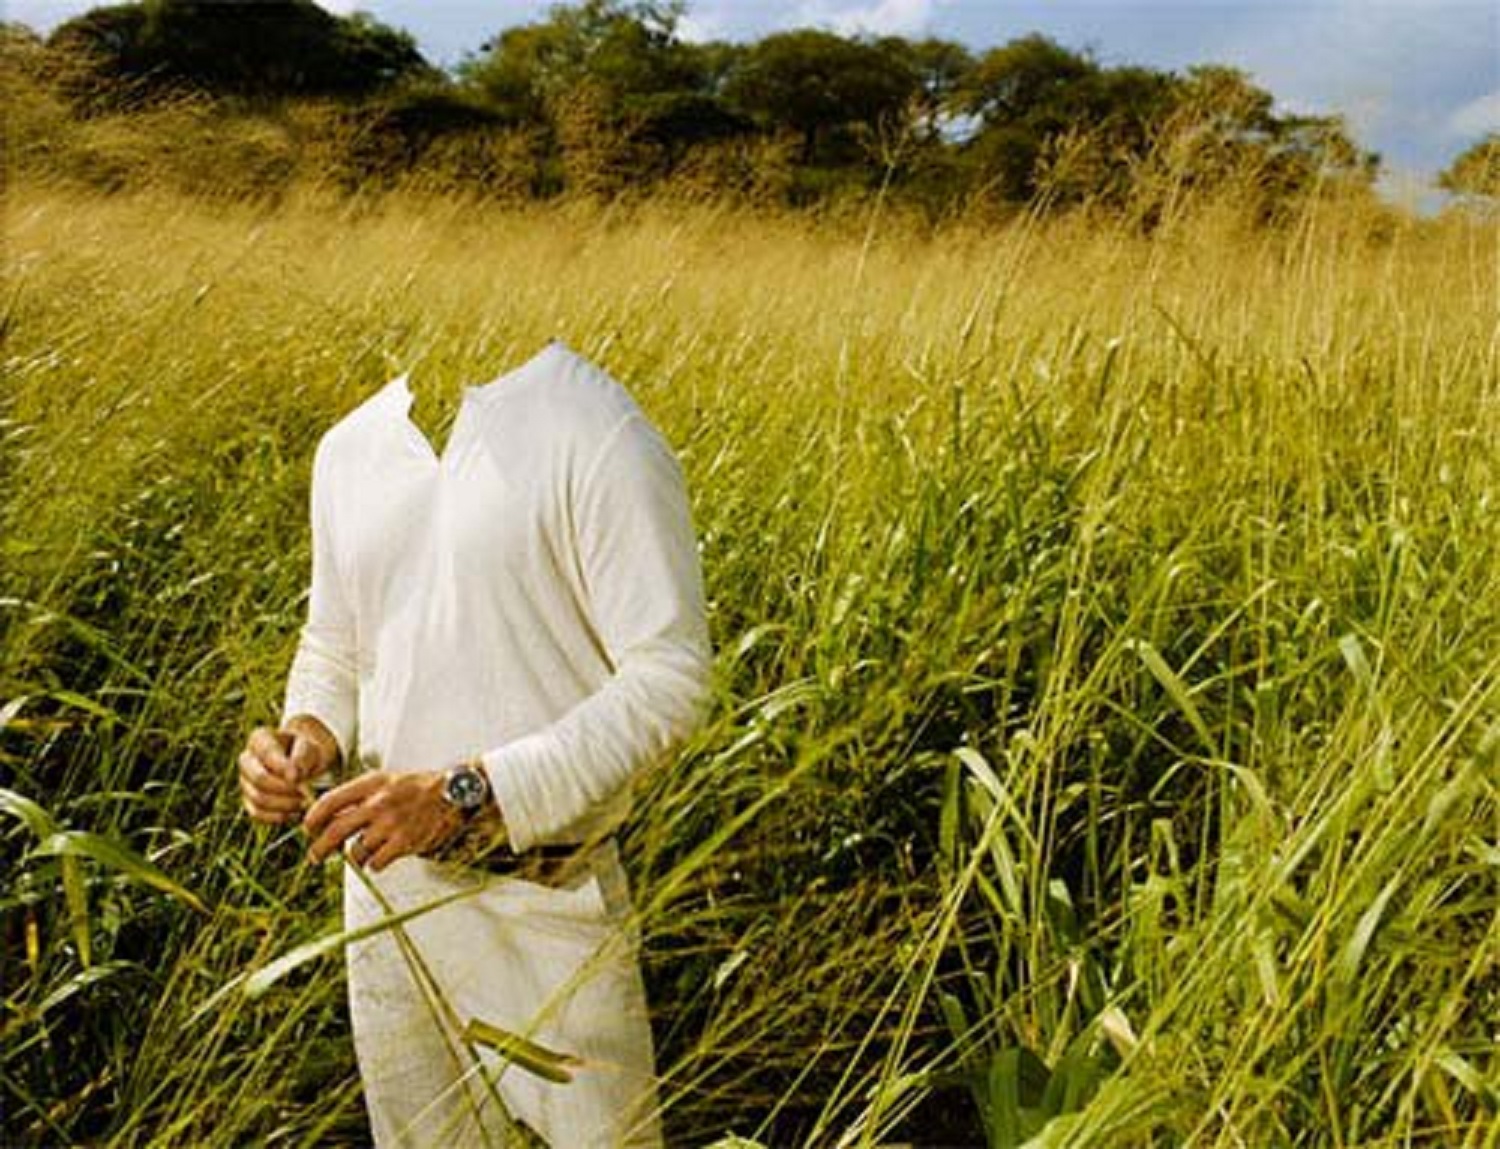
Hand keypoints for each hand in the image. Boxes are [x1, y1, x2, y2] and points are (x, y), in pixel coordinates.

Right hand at [238, 716, 338, 824]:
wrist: (304, 764)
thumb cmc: (307, 751)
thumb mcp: (310, 746)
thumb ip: (303, 755)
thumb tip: (294, 775)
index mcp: (259, 739)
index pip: (267, 753)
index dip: (282, 767)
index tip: (299, 777)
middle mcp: (246, 759)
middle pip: (259, 779)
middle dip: (285, 789)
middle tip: (305, 792)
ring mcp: (245, 781)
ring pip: (258, 798)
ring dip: (284, 804)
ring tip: (303, 802)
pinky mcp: (248, 800)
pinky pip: (257, 814)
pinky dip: (277, 816)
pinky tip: (294, 812)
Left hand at [302, 769, 463, 871]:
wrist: (452, 793)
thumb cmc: (416, 787)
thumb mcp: (385, 780)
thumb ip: (358, 795)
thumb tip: (329, 816)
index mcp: (371, 784)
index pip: (330, 802)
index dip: (313, 818)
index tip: (309, 828)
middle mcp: (378, 803)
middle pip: (335, 831)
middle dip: (320, 848)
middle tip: (316, 856)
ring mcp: (391, 824)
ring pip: (356, 851)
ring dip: (356, 856)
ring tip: (364, 853)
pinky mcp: (404, 842)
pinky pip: (375, 863)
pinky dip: (374, 864)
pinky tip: (381, 857)